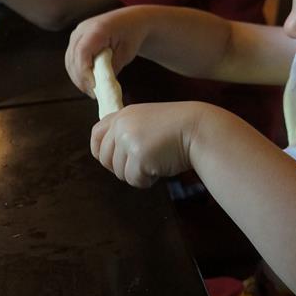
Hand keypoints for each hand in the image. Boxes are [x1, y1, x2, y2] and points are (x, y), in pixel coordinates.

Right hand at [65, 7, 151, 97]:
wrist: (131, 21)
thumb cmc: (131, 35)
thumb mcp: (126, 53)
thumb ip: (112, 67)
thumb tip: (100, 85)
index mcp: (97, 29)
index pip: (82, 52)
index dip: (84, 71)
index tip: (93, 86)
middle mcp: (82, 29)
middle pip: (73, 58)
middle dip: (80, 79)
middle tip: (93, 94)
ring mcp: (77, 33)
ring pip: (69, 60)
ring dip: (77, 78)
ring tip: (91, 90)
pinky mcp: (76, 39)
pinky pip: (71, 59)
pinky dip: (77, 72)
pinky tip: (87, 82)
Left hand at [91, 102, 207, 187]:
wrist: (199, 130)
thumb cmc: (179, 129)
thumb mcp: (148, 121)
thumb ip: (129, 132)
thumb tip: (112, 156)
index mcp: (123, 115)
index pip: (96, 134)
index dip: (100, 151)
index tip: (110, 161)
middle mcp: (122, 126)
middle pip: (105, 158)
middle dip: (120, 168)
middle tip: (141, 166)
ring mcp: (128, 140)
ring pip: (119, 172)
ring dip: (137, 174)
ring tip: (157, 162)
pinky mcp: (138, 157)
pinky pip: (134, 180)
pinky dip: (147, 180)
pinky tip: (161, 167)